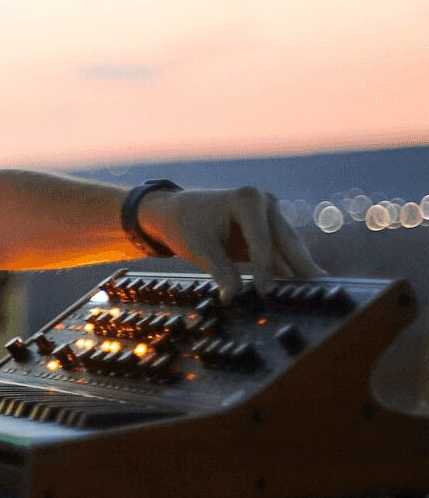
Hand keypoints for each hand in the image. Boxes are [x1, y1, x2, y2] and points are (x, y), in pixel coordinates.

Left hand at [140, 186, 325, 302]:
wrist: (179, 212)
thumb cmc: (188, 225)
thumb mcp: (200, 248)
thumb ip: (220, 272)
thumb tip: (232, 298)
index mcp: (247, 200)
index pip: (261, 240)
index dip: (263, 269)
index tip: (264, 293)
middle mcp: (266, 203)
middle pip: (286, 241)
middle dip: (301, 266)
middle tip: (319, 291)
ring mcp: (272, 216)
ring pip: (290, 248)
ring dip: (299, 271)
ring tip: (315, 294)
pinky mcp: (272, 231)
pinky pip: (283, 253)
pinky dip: (289, 271)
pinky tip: (299, 290)